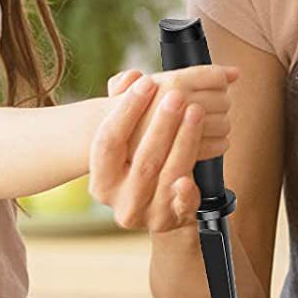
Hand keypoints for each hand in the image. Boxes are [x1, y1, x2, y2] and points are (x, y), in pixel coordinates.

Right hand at [87, 65, 237, 231]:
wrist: (159, 208)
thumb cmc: (139, 163)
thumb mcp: (126, 140)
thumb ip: (123, 104)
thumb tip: (131, 76)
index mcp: (101, 179)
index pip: (107, 141)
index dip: (127, 109)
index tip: (147, 82)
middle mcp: (119, 200)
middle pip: (141, 158)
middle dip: (162, 123)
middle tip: (177, 95)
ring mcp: (147, 213)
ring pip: (167, 173)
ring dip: (184, 140)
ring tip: (196, 111)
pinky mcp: (174, 221)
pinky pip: (182, 206)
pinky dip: (186, 190)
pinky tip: (192, 176)